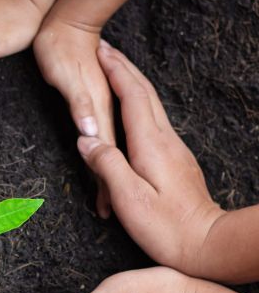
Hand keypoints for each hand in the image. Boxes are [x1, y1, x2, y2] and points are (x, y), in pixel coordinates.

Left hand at [33, 18, 112, 216]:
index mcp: (99, 111)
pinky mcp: (94, 104)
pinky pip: (104, 137)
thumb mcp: (67, 78)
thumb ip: (80, 104)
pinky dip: (105, 154)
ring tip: (109, 195)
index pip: (107, 155)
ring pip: (109, 148)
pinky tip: (106, 161)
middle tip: (108, 212)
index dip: (106, 183)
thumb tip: (92, 133)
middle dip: (110, 185)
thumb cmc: (61, 50)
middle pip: (112, 156)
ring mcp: (100, 108)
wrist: (68, 23)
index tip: (107, 209)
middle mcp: (103, 112)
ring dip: (109, 173)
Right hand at [75, 42, 225, 275]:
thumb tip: (86, 139)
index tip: (101, 51)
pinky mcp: (174, 160)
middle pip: (145, 93)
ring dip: (133, 83)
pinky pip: (154, 121)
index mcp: (151, 145)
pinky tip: (132, 109)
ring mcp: (173, 149)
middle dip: (125, 68)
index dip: (116, 72)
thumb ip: (107, 164)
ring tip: (116, 71)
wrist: (205, 243)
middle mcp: (165, 140)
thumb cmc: (165, 226)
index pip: (132, 97)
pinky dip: (140, 104)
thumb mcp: (129, 198)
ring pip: (152, 105)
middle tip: (106, 50)